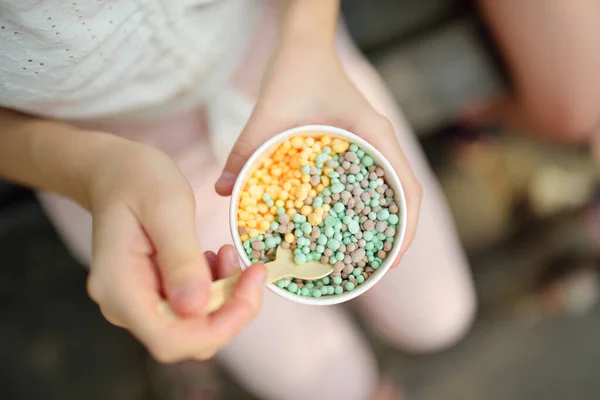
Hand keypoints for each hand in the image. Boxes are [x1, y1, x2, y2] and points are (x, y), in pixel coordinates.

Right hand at [86, 139, 265, 361]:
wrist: (115, 172)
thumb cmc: (138, 180)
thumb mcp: (167, 210)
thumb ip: (180, 259)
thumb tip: (195, 307)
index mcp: (119, 288)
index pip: (170, 338)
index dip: (219, 327)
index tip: (252, 288)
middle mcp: (123, 305)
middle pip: (186, 339)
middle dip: (230, 310)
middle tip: (251, 269)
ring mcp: (136, 302)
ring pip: (193, 326)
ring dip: (225, 297)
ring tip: (229, 255)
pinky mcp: (152, 294)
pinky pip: (191, 308)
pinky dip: (215, 288)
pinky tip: (217, 258)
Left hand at [215, 47, 421, 256]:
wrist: (304, 45)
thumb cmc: (296, 70)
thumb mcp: (270, 111)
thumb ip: (247, 148)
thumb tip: (223, 190)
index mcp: (374, 135)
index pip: (408, 189)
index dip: (406, 229)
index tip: (393, 261)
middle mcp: (380, 142)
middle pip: (403, 198)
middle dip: (395, 235)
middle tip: (374, 270)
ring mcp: (372, 144)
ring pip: (389, 192)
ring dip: (380, 224)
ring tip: (359, 256)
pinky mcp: (357, 146)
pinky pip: (368, 182)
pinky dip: (361, 207)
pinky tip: (336, 225)